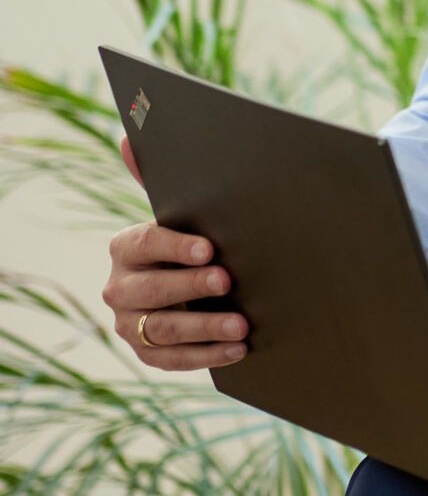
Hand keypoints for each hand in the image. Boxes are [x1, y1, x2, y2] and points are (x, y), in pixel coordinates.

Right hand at [103, 135, 247, 370]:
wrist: (191, 286)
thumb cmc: (192, 241)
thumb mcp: (181, 212)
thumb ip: (156, 178)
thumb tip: (128, 135)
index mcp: (125, 248)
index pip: (144, 244)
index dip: (175, 247)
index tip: (210, 248)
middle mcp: (118, 286)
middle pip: (151, 290)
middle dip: (190, 286)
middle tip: (228, 281)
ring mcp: (129, 323)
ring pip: (161, 329)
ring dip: (203, 327)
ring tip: (241, 325)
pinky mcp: (146, 353)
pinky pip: (171, 360)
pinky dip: (206, 356)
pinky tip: (238, 350)